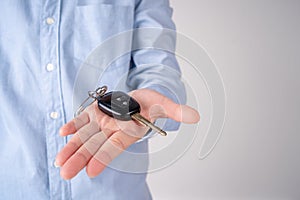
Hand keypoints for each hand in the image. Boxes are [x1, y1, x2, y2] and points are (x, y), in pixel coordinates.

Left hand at [55, 88, 199, 178]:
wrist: (138, 98)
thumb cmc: (150, 103)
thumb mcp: (163, 104)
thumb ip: (176, 111)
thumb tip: (196, 116)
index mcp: (128, 131)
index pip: (115, 147)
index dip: (104, 157)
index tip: (91, 171)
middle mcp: (113, 130)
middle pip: (95, 145)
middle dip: (81, 158)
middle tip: (66, 173)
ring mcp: (102, 122)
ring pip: (85, 136)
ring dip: (71, 147)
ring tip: (59, 161)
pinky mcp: (94, 113)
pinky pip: (82, 120)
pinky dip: (73, 125)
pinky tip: (62, 132)